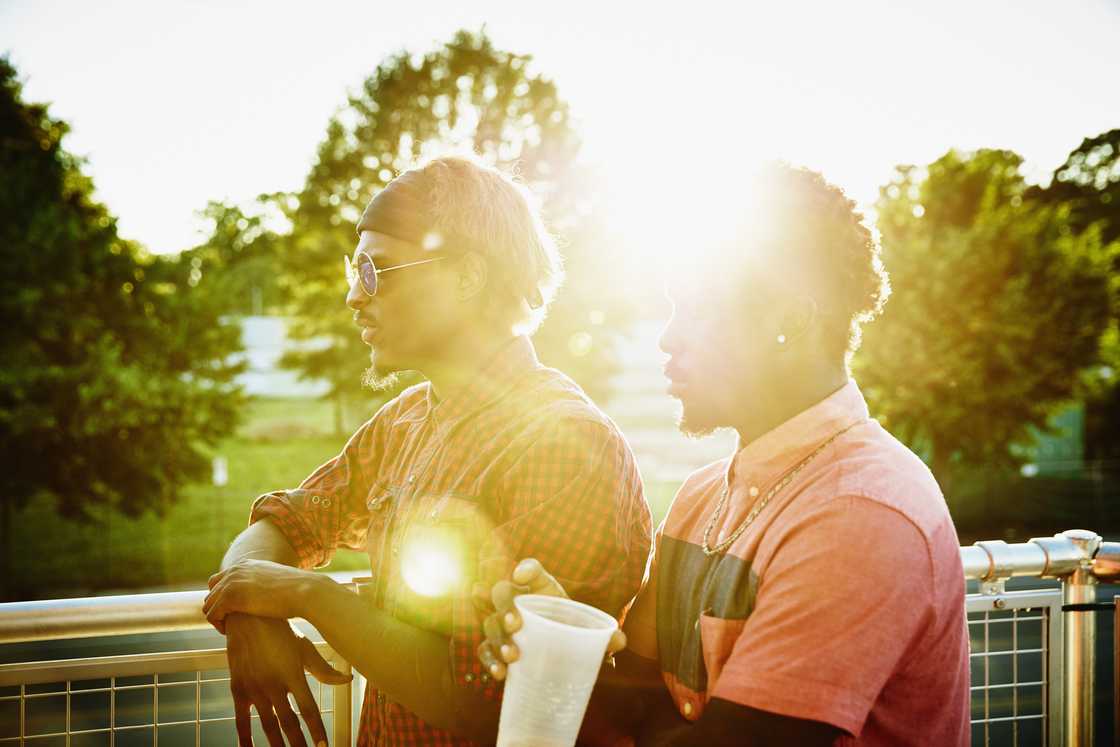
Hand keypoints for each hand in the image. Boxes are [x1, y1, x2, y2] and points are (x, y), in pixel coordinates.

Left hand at [204, 559, 313, 631]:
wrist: (304, 591)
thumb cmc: (297, 591)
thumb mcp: (277, 581)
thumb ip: (266, 584)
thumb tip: (269, 593)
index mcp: (245, 565)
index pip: (220, 580)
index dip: (223, 598)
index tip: (233, 612)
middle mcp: (235, 571)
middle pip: (211, 592)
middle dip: (218, 608)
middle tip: (230, 623)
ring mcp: (231, 583)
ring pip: (208, 605)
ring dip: (217, 619)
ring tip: (230, 629)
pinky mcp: (230, 597)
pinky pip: (212, 615)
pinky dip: (218, 625)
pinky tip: (230, 631)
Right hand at [225, 613, 350, 746]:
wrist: (246, 616)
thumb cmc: (280, 631)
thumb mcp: (303, 647)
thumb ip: (324, 669)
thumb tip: (348, 679)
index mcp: (293, 674)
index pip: (309, 709)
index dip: (317, 730)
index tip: (323, 746)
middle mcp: (274, 684)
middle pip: (289, 723)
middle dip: (299, 744)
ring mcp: (254, 688)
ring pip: (268, 725)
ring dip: (277, 745)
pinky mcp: (238, 689)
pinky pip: (241, 720)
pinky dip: (244, 738)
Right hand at [475, 558, 626, 680]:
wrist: (559, 648)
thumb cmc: (572, 628)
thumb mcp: (587, 626)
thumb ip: (603, 632)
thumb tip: (620, 640)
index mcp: (540, 587)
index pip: (530, 569)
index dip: (525, 569)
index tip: (520, 575)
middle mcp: (518, 600)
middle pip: (501, 592)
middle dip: (504, 607)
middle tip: (516, 625)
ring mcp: (504, 623)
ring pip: (490, 623)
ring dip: (497, 638)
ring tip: (512, 656)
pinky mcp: (498, 646)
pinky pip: (485, 649)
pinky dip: (489, 660)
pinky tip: (499, 673)